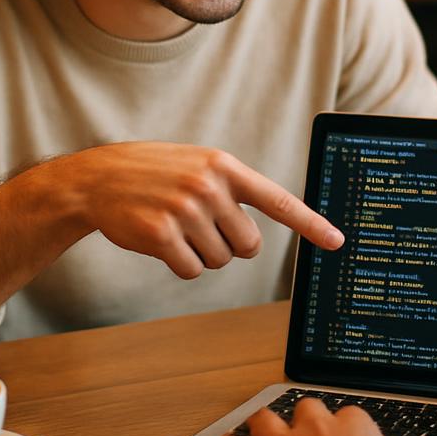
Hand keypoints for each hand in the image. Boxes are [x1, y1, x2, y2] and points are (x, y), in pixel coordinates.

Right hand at [0, 143, 343, 321]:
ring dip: (200, 253)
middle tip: (200, 225)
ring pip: (219, 261)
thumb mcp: (199, 165)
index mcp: (226, 167)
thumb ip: (233, 188)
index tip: (337, 242)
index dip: (311, 224)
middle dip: (228, 244)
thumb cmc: (156, 173)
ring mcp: (186, 209)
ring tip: (175, 225)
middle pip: (248, 245)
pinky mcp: (161, 234)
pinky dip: (178, 264)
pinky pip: (190, 270)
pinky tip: (160, 240)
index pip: (279, 200)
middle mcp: (210, 186)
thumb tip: (261, 233)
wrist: (98, 177)